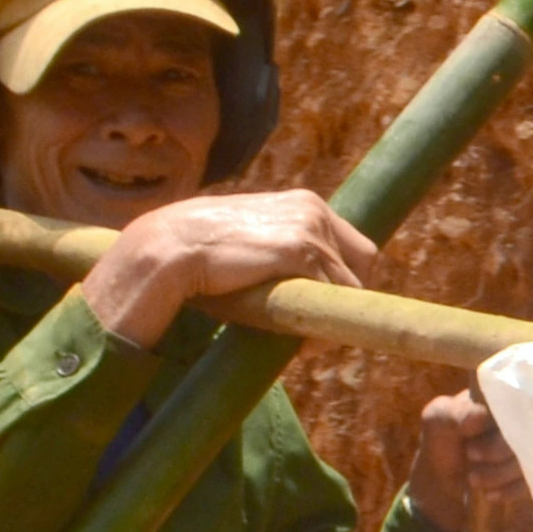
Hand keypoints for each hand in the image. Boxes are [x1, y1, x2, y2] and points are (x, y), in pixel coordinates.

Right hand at [78, 190, 377, 349]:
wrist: (167, 249)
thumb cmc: (204, 255)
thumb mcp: (254, 242)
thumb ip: (283, 255)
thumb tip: (308, 296)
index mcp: (305, 204)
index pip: (356, 248)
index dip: (344, 280)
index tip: (326, 304)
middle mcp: (313, 210)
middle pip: (365, 265)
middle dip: (347, 296)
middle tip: (317, 319)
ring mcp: (308, 229)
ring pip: (349, 288)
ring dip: (327, 312)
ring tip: (295, 325)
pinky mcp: (298, 251)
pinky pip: (331, 298)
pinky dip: (317, 319)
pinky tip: (293, 328)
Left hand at [406, 389, 522, 531]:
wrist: (443, 480)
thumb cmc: (441, 442)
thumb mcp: (437, 421)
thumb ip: (454, 413)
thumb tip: (481, 417)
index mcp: (501, 400)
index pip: (518, 401)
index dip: (502, 420)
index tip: (473, 435)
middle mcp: (521, 421)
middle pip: (529, 432)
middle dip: (498, 450)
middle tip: (471, 456)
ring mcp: (529, 449)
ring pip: (531, 460)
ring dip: (501, 473)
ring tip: (473, 479)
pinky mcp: (531, 474)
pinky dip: (512, 490)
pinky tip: (491, 495)